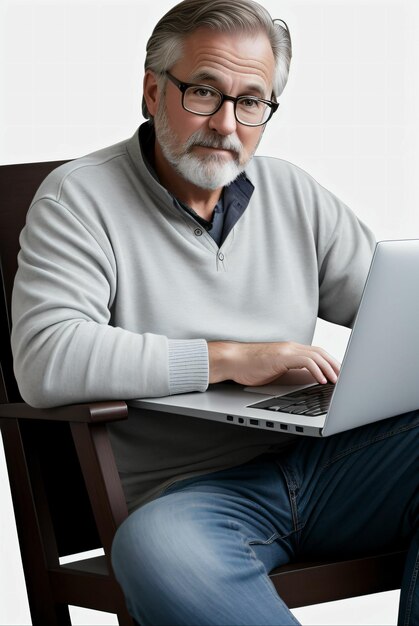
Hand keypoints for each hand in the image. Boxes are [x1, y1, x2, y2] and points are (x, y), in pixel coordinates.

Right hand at [208, 341, 339, 386]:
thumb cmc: (249, 366)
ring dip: (330, 369)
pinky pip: (306, 361)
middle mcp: (291, 347)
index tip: (340, 374)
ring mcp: (287, 350)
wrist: (232, 360)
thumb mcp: (275, 369)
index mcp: (291, 350)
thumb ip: (291, 371)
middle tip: (346, 378)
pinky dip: (317, 370)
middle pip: (321, 353)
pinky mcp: (282, 356)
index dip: (331, 363)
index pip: (317, 353)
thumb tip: (306, 379)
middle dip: (336, 365)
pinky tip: (321, 380)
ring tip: (337, 381)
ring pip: (317, 356)